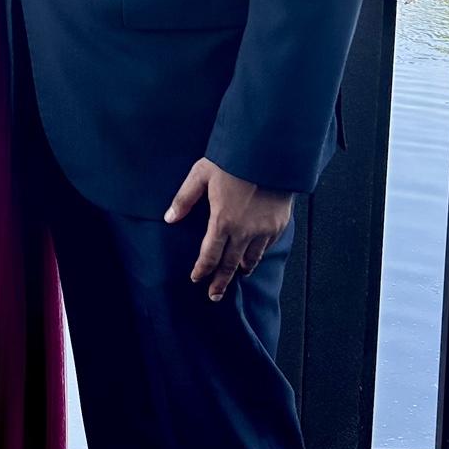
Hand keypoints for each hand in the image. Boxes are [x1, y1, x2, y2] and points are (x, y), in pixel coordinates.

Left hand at [164, 158, 291, 301]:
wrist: (270, 152)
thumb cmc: (233, 159)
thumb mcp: (201, 174)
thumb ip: (184, 199)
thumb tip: (169, 218)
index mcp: (222, 221)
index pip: (210, 255)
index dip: (202, 269)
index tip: (196, 278)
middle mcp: (244, 231)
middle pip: (231, 264)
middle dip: (221, 281)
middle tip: (215, 296)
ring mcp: (264, 229)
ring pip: (252, 258)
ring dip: (242, 269)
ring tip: (237, 275)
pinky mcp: (279, 224)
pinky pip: (267, 247)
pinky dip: (259, 254)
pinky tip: (254, 255)